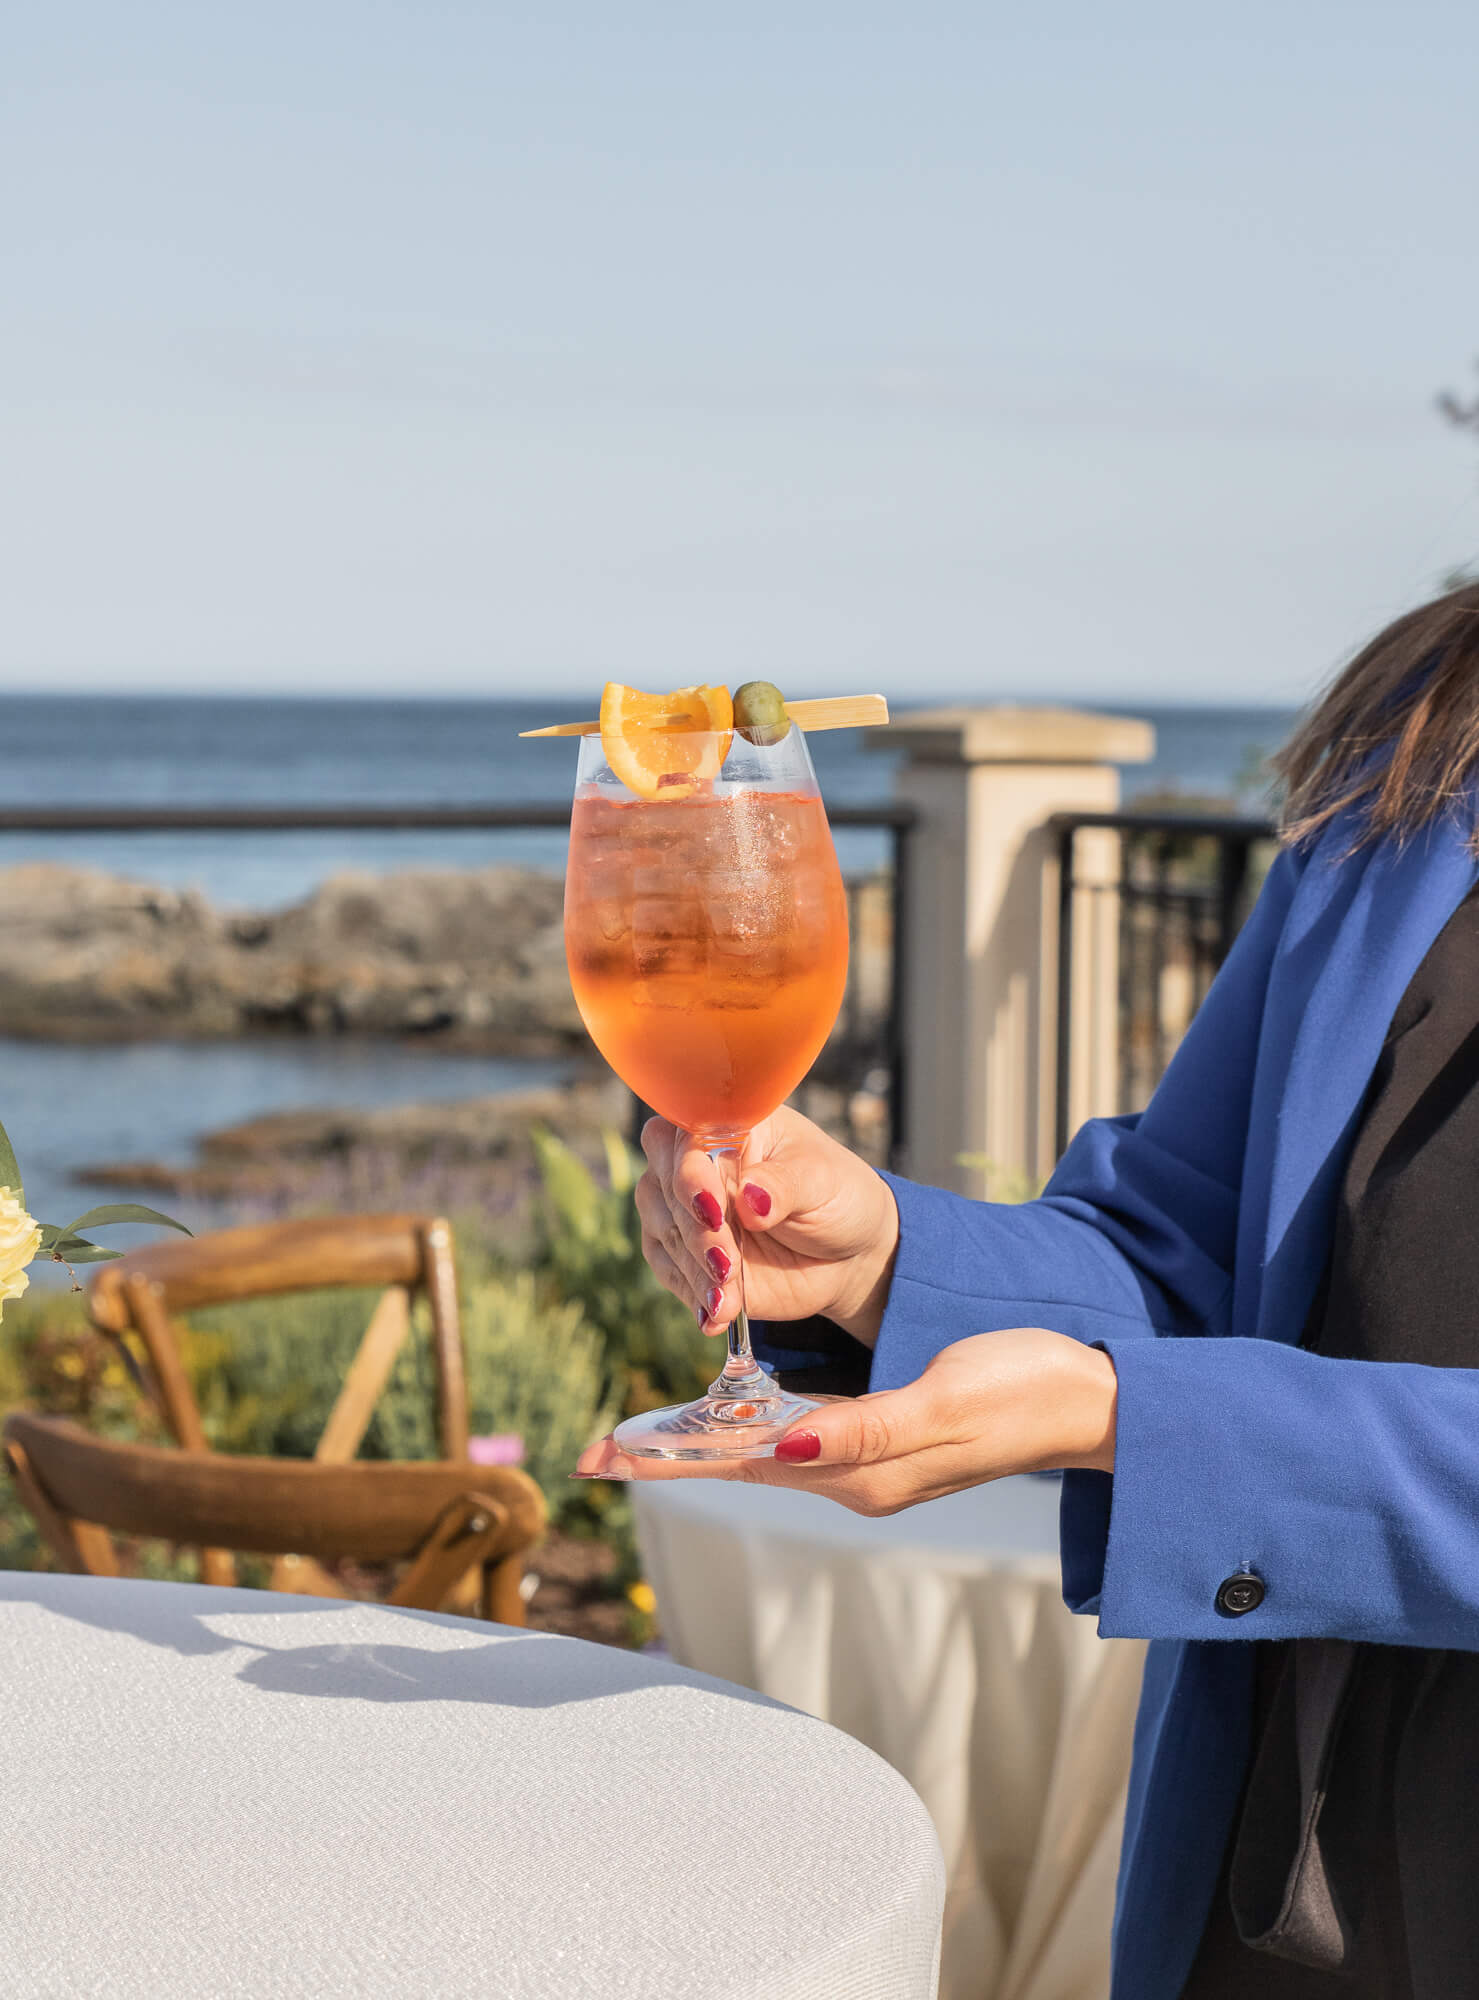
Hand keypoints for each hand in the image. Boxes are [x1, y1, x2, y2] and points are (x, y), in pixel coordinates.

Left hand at [575, 1327, 1117, 1510]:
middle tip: (594, 1452)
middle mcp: (854, 1477)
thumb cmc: (1022, 1388)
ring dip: (700, 1442)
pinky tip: (726, 1416)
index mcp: (862, 1471)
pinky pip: (796, 1437)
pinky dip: (748, 1428)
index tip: (602, 1457)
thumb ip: (865, 1429)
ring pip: (762, 1452)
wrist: (1089, 1398)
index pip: (741, 1462)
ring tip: (637, 1438)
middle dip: (667, 1455)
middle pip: (739, 1463)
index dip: (669, 1456)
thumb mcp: (943, 1400)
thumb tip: (782, 1446)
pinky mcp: (885, 1439)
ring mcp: (869, 1463)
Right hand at [635, 1108, 899, 1347]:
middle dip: (693, 1230)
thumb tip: (752, 1197)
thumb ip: (785, 1185)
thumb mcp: (823, 1182)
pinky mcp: (689, 1257)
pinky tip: (718, 1314)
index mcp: (730, 1128)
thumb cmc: (837, 1197)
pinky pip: (673, 1274)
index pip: (686, 1139)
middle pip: (663, 1188)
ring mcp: (689, 1212)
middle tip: (727, 1262)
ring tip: (729, 1296)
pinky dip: (694, 1295)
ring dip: (693, 1268)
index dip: (690, 1173)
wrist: (847, 1255)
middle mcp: (698, 1165)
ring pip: (662, 1233)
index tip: (713, 1210)